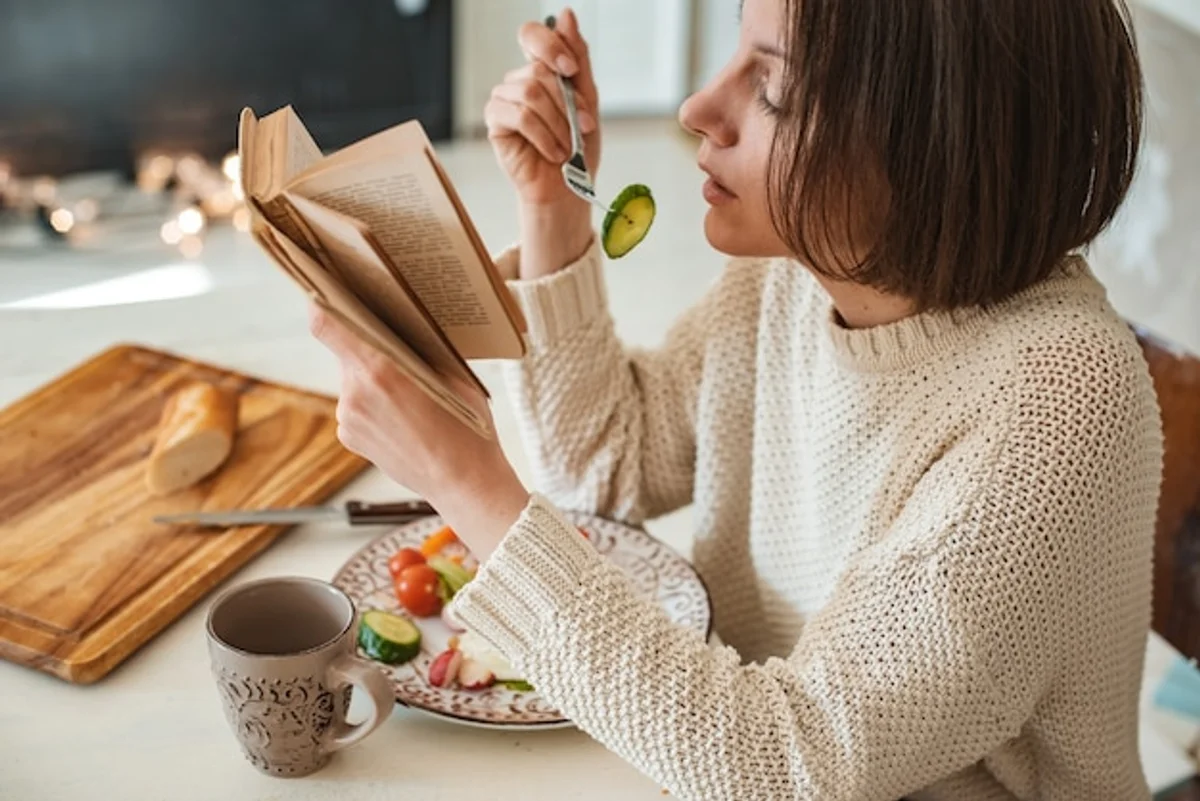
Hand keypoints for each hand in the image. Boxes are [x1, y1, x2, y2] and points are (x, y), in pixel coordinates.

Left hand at [309, 304, 529, 559]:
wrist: (464, 484)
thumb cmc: (467, 427)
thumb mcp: (452, 373)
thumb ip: (417, 345)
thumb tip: (399, 318)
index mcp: (380, 369)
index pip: (326, 322)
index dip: (320, 299)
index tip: (325, 285)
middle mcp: (355, 393)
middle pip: (344, 348)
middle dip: (367, 340)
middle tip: (393, 339)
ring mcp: (348, 418)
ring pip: (352, 377)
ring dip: (373, 375)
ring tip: (409, 391)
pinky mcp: (349, 436)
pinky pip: (355, 404)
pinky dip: (374, 401)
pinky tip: (403, 414)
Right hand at [486, 7, 601, 207]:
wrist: (567, 189)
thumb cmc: (577, 149)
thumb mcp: (587, 100)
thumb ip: (578, 58)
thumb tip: (565, 14)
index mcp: (540, 70)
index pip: (532, 35)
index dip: (550, 45)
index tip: (571, 70)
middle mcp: (518, 81)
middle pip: (538, 71)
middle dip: (568, 102)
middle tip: (584, 126)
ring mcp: (503, 100)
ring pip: (530, 92)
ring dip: (558, 122)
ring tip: (568, 146)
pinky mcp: (495, 123)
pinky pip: (519, 115)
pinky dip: (543, 135)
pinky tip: (553, 152)